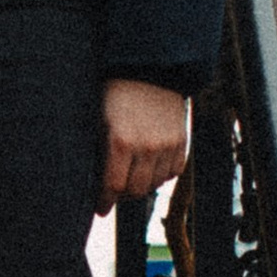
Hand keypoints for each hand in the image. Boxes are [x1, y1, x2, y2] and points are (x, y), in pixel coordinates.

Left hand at [98, 78, 186, 215]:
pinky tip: (151, 165)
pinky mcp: (182, 141)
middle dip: (123, 194)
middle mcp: (147, 146)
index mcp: (121, 141)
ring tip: (133, 175)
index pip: (113, 185)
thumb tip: (94, 180)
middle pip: (136, 190)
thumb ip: (100, 151)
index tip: (101, 208)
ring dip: (143, 184)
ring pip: (155, 184)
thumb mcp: (100, 120)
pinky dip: (162, 174)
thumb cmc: (117, 93)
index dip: (105, 200)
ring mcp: (167, 145)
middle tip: (116, 189)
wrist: (150, 69)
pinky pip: (173, 172)